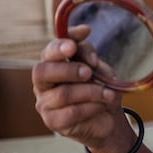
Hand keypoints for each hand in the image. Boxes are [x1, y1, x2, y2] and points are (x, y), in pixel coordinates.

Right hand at [32, 25, 125, 151]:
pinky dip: (91, 107)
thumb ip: (87, 51)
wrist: (109, 118)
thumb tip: (83, 30)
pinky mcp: (54, 122)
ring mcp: (45, 104)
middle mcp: (43, 84)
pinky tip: (101, 105)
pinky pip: (71, 112)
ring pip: (63, 93)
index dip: (59, 46)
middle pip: (43, 71)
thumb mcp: (97, 66)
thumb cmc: (99, 88)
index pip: (48, 52)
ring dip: (90, 91)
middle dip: (69, 69)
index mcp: (52, 65)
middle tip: (89, 72)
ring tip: (108, 93)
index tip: (74, 45)